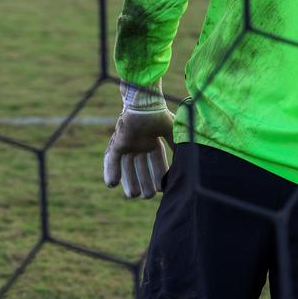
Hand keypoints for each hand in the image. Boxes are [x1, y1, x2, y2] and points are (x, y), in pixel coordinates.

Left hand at [103, 81, 174, 198]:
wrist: (144, 102)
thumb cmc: (158, 114)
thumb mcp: (171, 131)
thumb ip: (176, 145)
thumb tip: (186, 160)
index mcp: (152, 140)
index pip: (156, 161)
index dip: (158, 174)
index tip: (162, 188)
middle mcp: (139, 143)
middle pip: (140, 167)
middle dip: (144, 181)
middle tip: (147, 196)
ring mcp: (127, 143)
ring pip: (127, 166)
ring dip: (129, 180)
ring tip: (132, 195)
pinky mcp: (117, 141)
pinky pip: (112, 158)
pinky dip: (111, 171)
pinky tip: (111, 184)